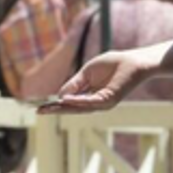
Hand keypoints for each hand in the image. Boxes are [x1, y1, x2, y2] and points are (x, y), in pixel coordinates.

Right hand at [37, 46, 163, 114]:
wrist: (133, 61)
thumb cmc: (113, 64)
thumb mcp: (87, 72)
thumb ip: (75, 83)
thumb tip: (60, 95)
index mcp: (90, 95)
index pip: (70, 102)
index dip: (56, 104)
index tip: (41, 107)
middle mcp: (95, 102)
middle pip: (72, 108)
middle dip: (55, 110)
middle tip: (39, 111)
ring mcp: (102, 103)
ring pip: (79, 107)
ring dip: (62, 108)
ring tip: (47, 108)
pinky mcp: (108, 99)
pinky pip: (90, 102)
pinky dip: (77, 101)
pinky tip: (65, 100)